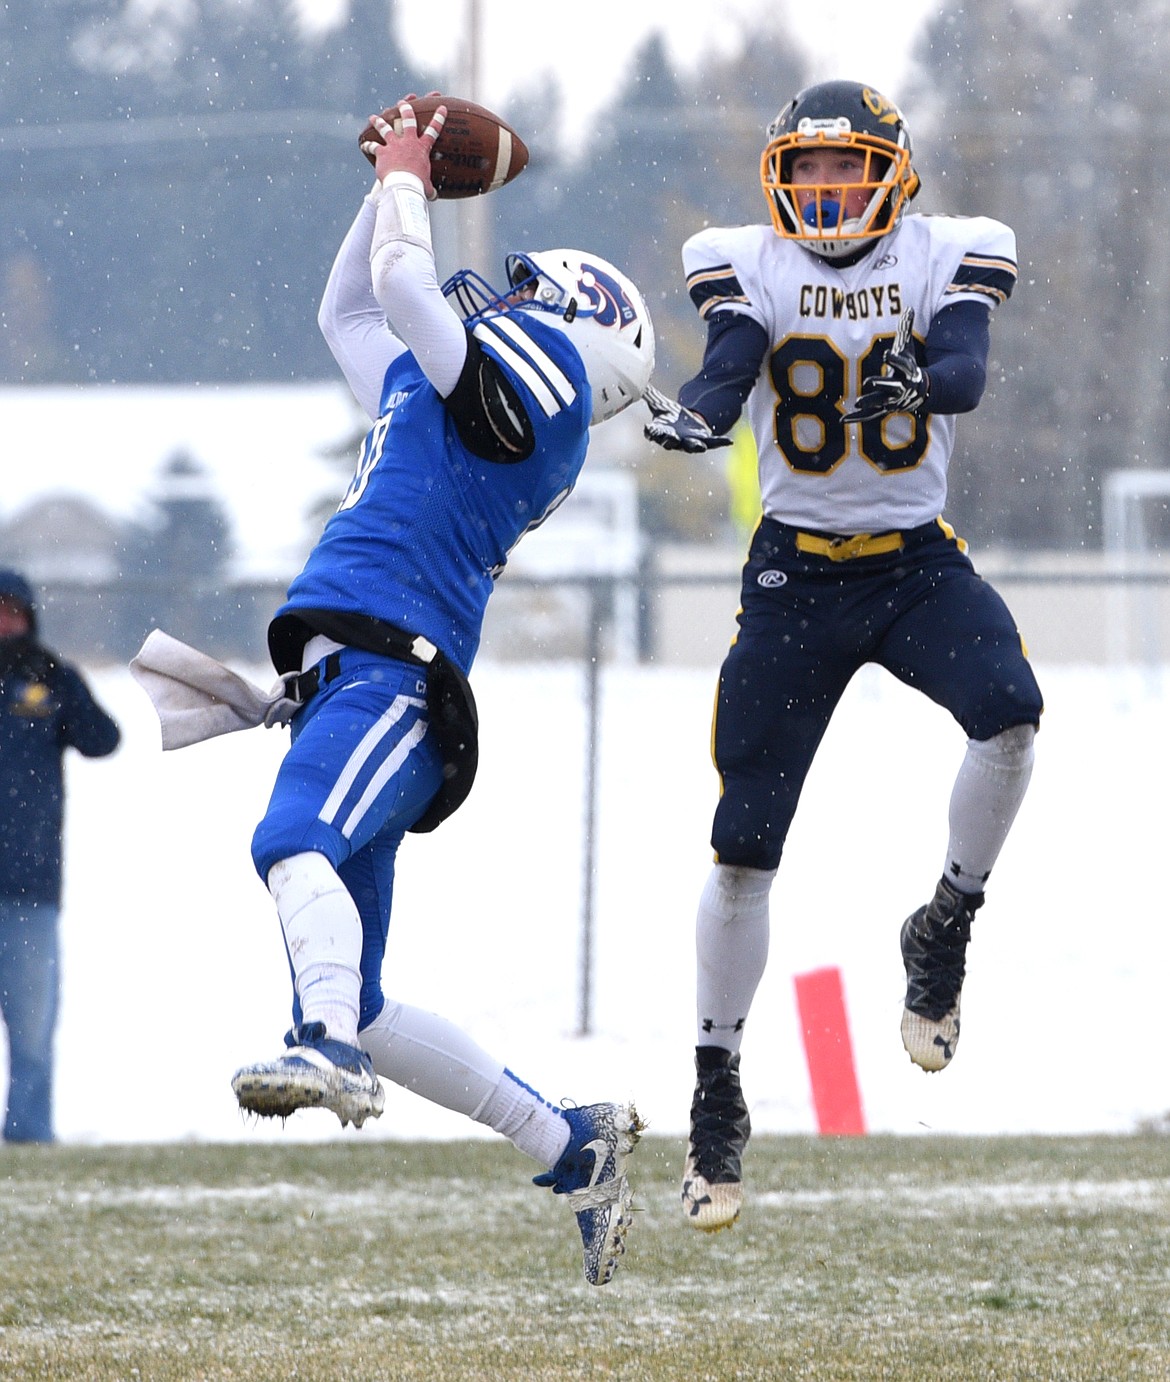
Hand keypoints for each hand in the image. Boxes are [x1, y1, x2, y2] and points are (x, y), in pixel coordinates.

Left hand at [362, 97, 447, 199]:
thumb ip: (429, 189)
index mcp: (422, 149)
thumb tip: (432, 195)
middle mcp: (408, 142)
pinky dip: (368, 146)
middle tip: (403, 102)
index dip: (438, 118)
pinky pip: (373, 146)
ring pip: (386, 129)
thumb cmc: (418, 187)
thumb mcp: (427, 187)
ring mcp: (394, 145)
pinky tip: (363, 145)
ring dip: (379, 122)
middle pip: (407, 120)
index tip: (441, 108)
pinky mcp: (383, 152)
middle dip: (405, 109)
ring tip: (374, 117)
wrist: (404, 186)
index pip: (433, 130)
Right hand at [643, 385, 731, 452]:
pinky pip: (713, 443)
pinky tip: (730, 442)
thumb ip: (649, 395)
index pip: (653, 433)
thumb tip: (638, 381)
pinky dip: (720, 443)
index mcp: (661, 431)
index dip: (650, 432)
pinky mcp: (704, 441)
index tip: (647, 428)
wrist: (684, 424)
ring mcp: (689, 442)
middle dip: (670, 441)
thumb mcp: (660, 404)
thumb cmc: (669, 416)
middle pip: (670, 443)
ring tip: (701, 447)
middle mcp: (674, 440)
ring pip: (691, 446)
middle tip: (670, 439)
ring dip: (695, 446)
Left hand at [842, 308, 928, 422]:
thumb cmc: (909, 365)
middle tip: (869, 382)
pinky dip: (857, 418)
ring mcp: (891, 400)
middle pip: (890, 385)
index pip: (902, 363)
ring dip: (869, 402)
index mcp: (907, 370)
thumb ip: (906, 329)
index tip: (885, 354)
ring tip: (858, 402)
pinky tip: (843, 420)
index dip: (894, 359)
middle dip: (880, 384)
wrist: (919, 390)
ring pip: (880, 402)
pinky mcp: (882, 410)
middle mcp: (900, 386)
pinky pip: (869, 416)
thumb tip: (909, 307)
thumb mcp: (907, 347)